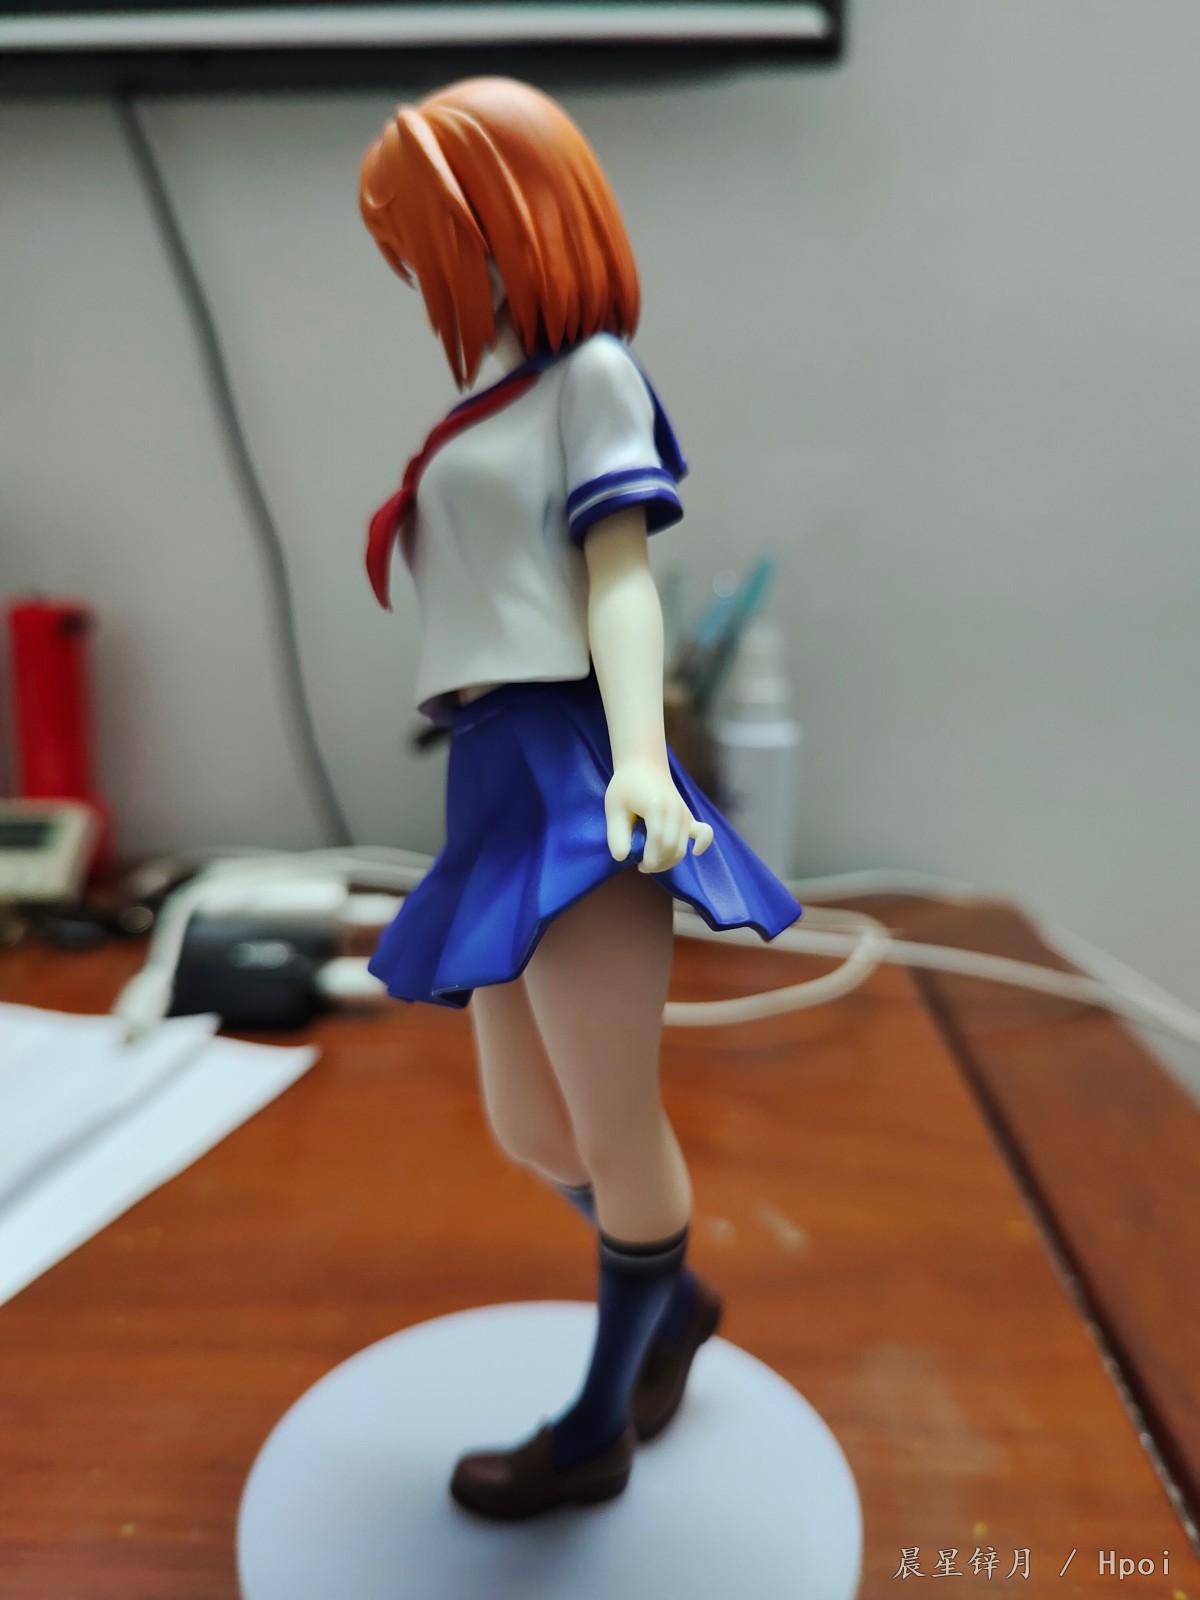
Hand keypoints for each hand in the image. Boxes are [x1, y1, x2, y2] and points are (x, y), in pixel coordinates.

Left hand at [604, 758, 714, 873]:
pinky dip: (701, 845)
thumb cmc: (626, 786)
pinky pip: (704, 833)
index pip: (658, 842)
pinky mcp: (689, 815)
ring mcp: (685, 813)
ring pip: (683, 848)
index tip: (638, 865)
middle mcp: (676, 811)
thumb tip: (623, 858)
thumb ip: (616, 835)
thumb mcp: (613, 808)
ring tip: (653, 861)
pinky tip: (695, 852)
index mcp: (657, 807)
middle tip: (642, 865)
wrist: (644, 765)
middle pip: (672, 848)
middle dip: (658, 864)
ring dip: (669, 861)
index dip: (650, 860)